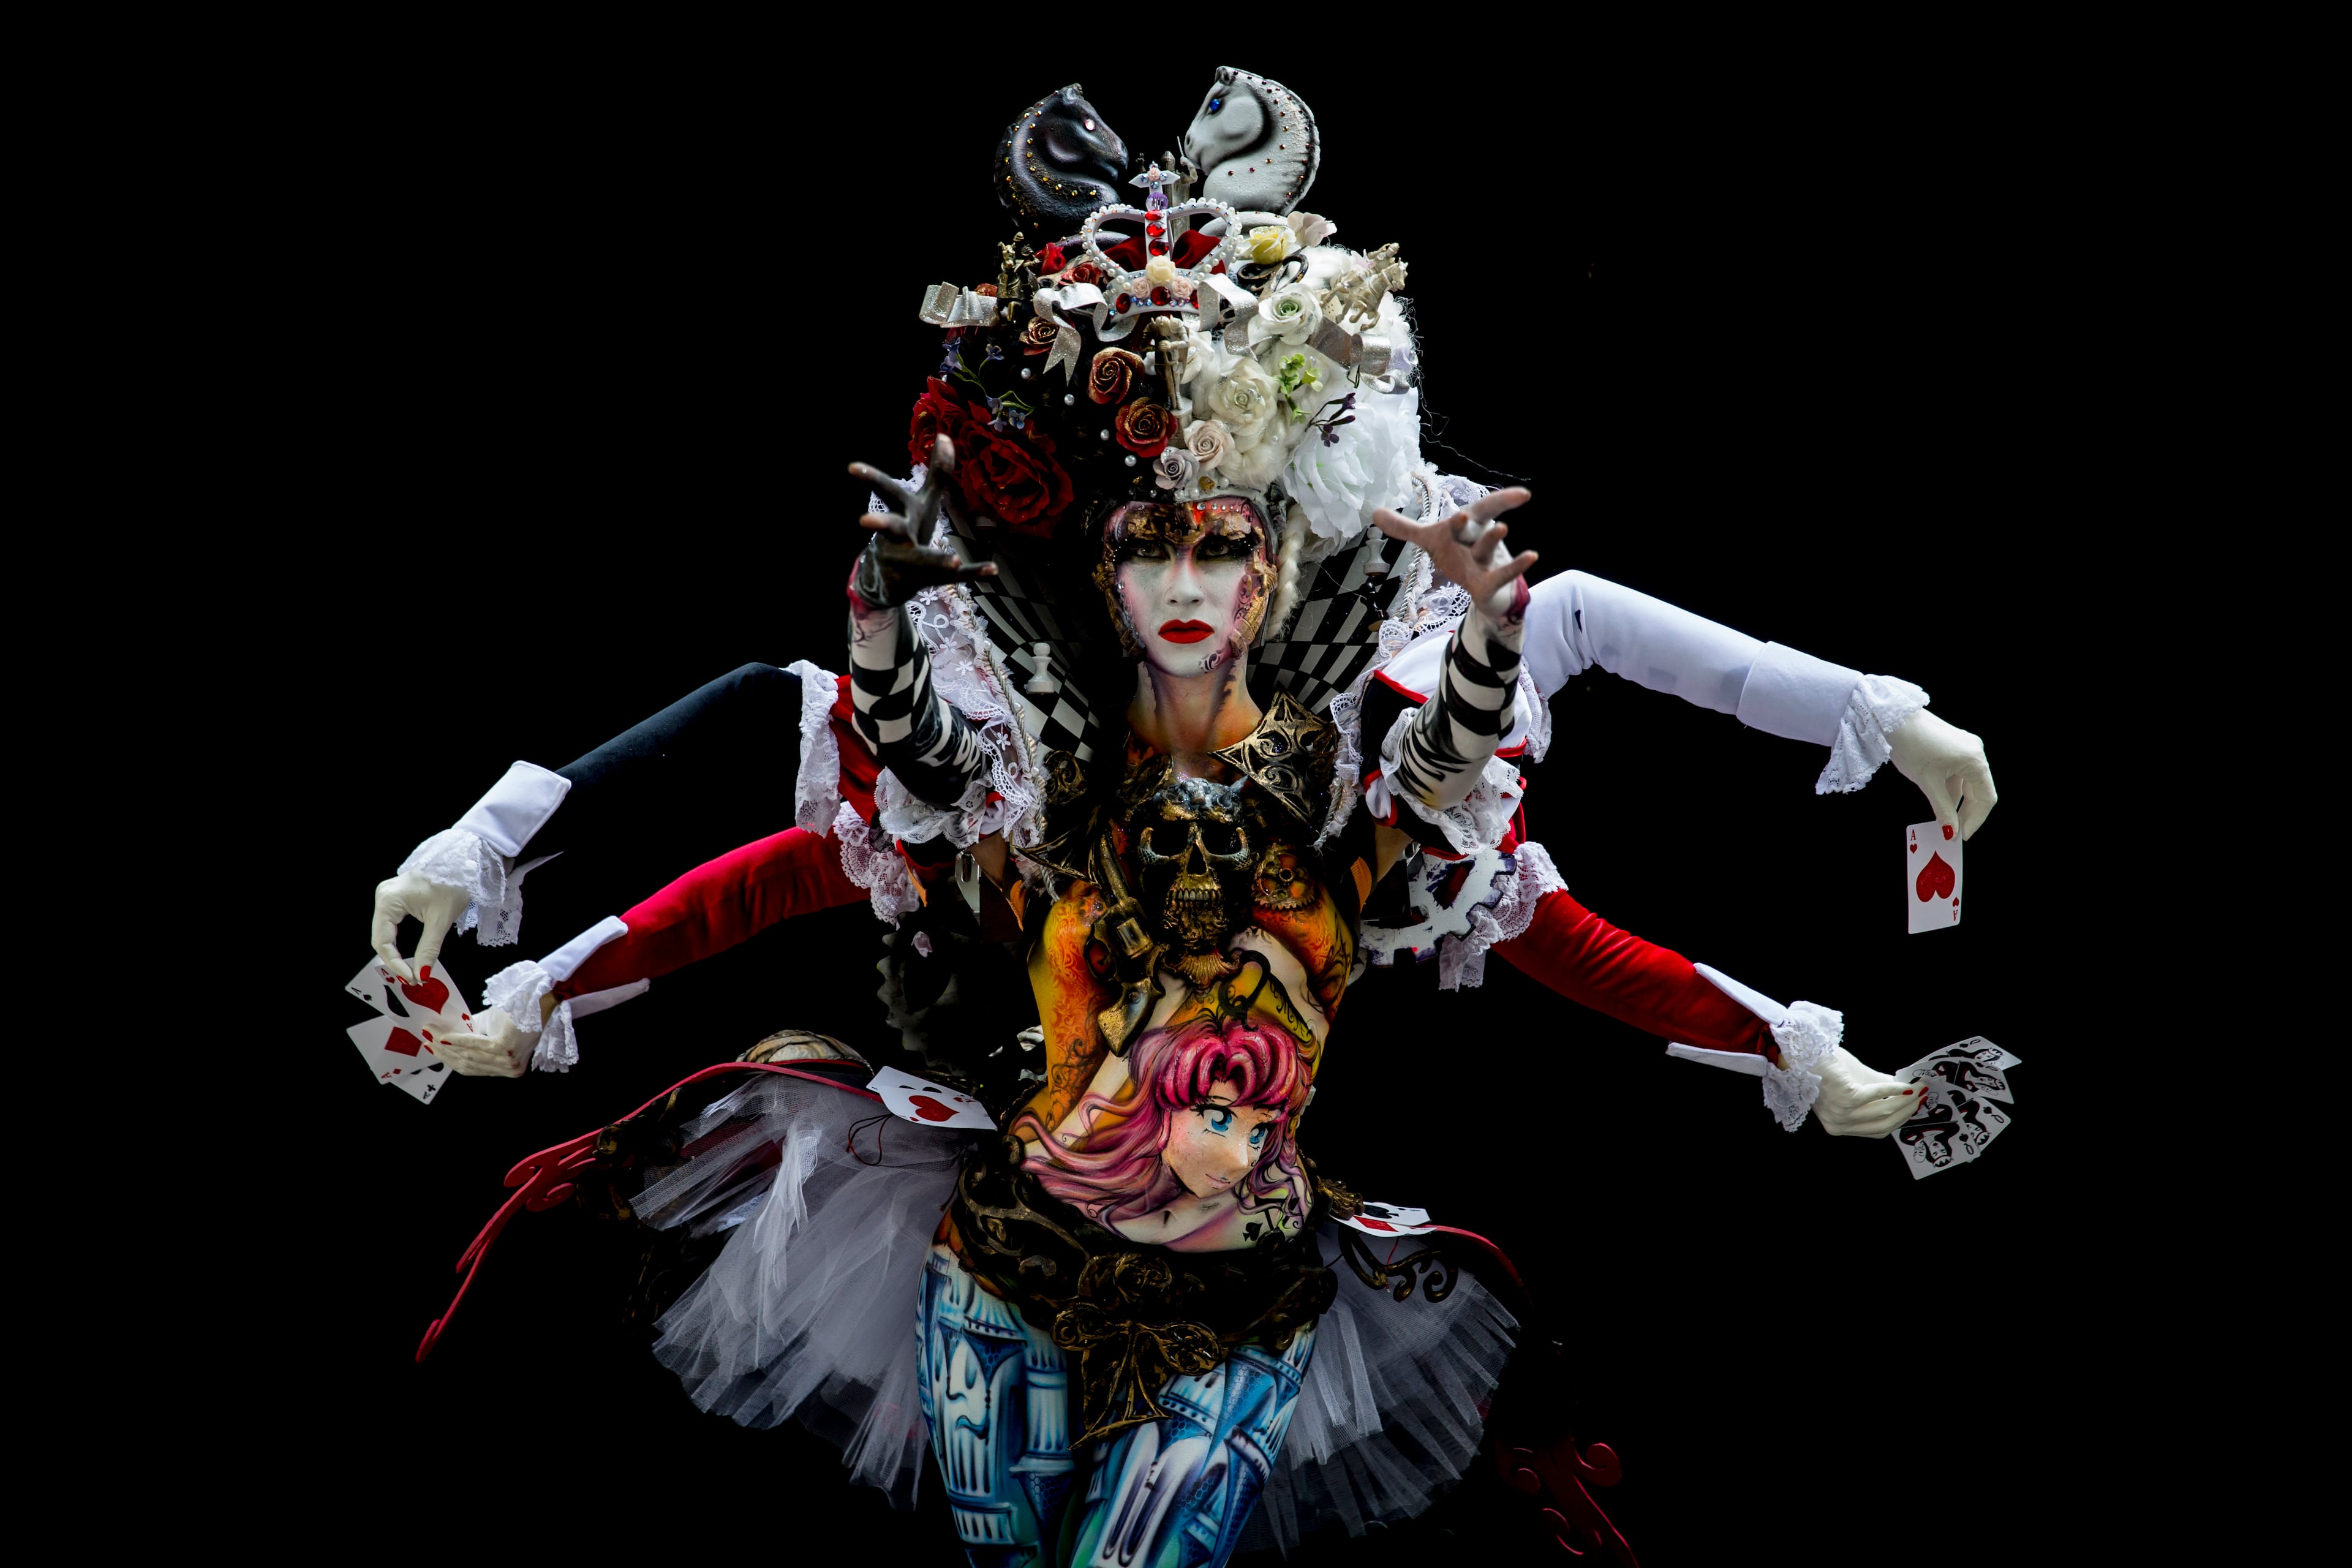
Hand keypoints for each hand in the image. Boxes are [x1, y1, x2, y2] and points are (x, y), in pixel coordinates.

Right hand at [370, 872, 469, 984]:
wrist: (464, 860)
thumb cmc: (453, 883)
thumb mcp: (441, 919)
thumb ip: (428, 949)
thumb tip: (421, 973)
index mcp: (388, 900)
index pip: (382, 941)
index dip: (395, 964)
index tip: (411, 978)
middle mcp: (383, 896)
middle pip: (381, 937)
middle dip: (395, 960)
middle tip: (412, 977)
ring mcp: (389, 895)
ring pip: (385, 931)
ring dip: (396, 952)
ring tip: (410, 969)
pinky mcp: (398, 896)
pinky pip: (392, 923)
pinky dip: (398, 940)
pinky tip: (407, 953)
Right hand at [429, 1007, 531, 1077]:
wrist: (539, 999)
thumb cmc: (517, 1011)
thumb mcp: (490, 1030)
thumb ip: (471, 1038)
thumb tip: (443, 1038)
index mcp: (507, 1068)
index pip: (472, 1068)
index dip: (449, 1059)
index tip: (432, 1049)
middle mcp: (509, 1069)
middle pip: (467, 1064)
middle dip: (443, 1052)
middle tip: (426, 1039)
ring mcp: (507, 1062)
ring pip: (469, 1056)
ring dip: (446, 1045)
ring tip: (431, 1033)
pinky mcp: (504, 1049)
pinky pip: (475, 1045)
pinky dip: (458, 1040)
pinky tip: (444, 1036)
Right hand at [848, 436, 997, 606]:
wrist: (893, 577)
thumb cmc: (910, 529)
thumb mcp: (923, 500)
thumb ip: (936, 472)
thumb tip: (944, 435)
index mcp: (901, 513)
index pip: (886, 492)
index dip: (871, 478)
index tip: (851, 468)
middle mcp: (899, 537)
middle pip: (889, 527)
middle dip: (880, 523)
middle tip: (865, 521)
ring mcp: (909, 561)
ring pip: (920, 559)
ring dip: (936, 559)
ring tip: (954, 561)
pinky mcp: (926, 579)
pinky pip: (952, 578)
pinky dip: (973, 572)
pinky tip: (993, 570)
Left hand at [1372, 486, 1537, 621]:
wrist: (1484, 592)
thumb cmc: (1461, 559)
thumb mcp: (1431, 541)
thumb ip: (1405, 528)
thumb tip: (1374, 511)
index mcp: (1465, 528)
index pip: (1479, 508)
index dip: (1496, 499)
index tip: (1523, 492)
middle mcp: (1476, 540)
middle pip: (1477, 523)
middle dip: (1471, 517)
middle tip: (1463, 511)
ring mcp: (1484, 562)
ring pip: (1487, 549)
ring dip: (1493, 540)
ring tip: (1503, 528)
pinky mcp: (1488, 583)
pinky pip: (1501, 575)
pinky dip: (1516, 567)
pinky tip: (1532, 555)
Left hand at [1810, 1046, 1924, 1136]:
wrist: (1803, 1053)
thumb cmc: (1826, 1066)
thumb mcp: (1856, 1084)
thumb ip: (1879, 1092)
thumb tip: (1906, 1091)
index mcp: (1839, 1126)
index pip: (1876, 1130)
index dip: (1899, 1120)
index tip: (1915, 1108)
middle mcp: (1839, 1125)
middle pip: (1884, 1124)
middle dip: (1907, 1110)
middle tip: (1922, 1097)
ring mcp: (1842, 1114)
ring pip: (1884, 1111)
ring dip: (1905, 1100)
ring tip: (1918, 1089)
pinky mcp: (1846, 1099)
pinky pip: (1877, 1095)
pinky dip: (1893, 1089)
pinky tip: (1904, 1084)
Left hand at [1889, 709, 1996, 839]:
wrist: (1892, 717)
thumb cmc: (1911, 745)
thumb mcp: (1928, 782)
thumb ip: (1943, 809)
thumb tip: (1951, 832)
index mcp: (1975, 760)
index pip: (1986, 798)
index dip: (1976, 820)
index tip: (1962, 836)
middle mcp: (1975, 752)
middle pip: (1979, 791)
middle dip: (1967, 813)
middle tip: (1953, 832)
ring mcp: (1965, 748)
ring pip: (1967, 783)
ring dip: (1957, 803)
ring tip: (1946, 821)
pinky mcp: (1953, 746)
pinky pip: (1958, 774)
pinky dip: (1951, 790)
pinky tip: (1941, 802)